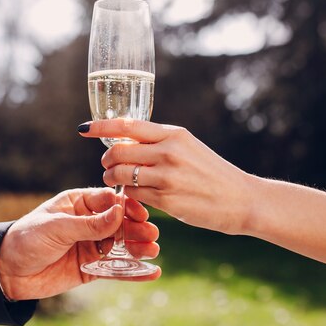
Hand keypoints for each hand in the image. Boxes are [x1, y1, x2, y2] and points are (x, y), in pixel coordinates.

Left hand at [0, 187, 160, 299]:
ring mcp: (91, 245)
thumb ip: (90, 223)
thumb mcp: (57, 227)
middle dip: (136, 228)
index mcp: (79, 203)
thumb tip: (120, 212)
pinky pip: (116, 269)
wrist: (6, 271)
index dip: (126, 206)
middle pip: (120, 223)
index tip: (140, 213)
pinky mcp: (91, 268)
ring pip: (121, 246)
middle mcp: (88, 223)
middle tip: (150, 235)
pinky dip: (133, 271)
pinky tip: (151, 272)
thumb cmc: (26, 239)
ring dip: (138, 248)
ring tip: (153, 251)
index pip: (109, 200)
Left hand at [79, 119, 255, 234]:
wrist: (242, 199)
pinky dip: (128, 195)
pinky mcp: (167, 200)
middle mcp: (169, 152)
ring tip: (117, 181)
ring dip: (112, 178)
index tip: (83, 129)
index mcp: (173, 134)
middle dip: (106, 159)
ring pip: (122, 175)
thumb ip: (160, 143)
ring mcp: (167, 177)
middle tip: (108, 166)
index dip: (100, 126)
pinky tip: (133, 196)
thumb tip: (127, 142)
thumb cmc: (212, 172)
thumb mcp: (188, 147)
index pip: (127, 125)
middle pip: (118, 151)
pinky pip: (134, 195)